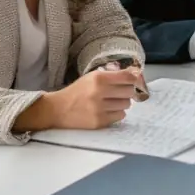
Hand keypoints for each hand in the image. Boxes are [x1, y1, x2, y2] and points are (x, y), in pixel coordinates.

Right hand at [20, 69, 138, 131]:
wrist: (58, 109)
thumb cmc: (78, 91)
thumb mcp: (92, 77)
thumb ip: (113, 75)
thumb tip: (135, 73)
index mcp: (98, 78)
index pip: (127, 77)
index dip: (134, 78)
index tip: (136, 79)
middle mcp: (99, 93)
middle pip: (129, 91)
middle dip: (127, 91)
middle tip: (121, 91)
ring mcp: (99, 109)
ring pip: (126, 105)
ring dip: (122, 102)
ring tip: (112, 101)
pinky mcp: (99, 122)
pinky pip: (120, 116)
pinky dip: (117, 113)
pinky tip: (108, 110)